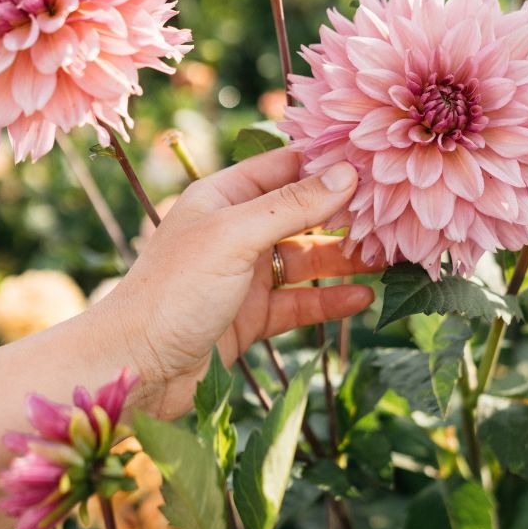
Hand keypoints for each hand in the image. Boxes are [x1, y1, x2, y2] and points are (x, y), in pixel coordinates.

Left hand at [109, 147, 380, 418]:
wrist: (133, 368)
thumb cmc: (173, 290)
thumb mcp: (235, 237)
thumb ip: (292, 206)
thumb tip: (345, 173)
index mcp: (222, 197)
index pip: (284, 167)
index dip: (326, 162)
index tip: (374, 160)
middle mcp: (234, 231)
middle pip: (300, 214)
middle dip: (344, 214)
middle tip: (394, 213)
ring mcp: (243, 275)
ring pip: (305, 259)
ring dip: (344, 259)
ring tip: (388, 257)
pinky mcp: (249, 317)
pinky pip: (299, 301)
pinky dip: (330, 300)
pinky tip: (364, 298)